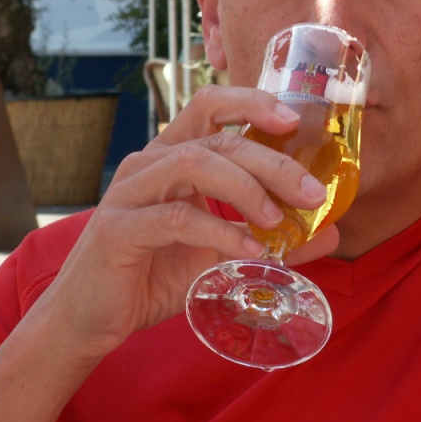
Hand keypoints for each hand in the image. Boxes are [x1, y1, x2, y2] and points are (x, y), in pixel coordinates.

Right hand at [30, 84, 338, 365]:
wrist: (91, 319)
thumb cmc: (153, 275)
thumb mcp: (220, 252)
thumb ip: (270, 236)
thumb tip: (329, 230)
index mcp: (171, 156)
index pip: (210, 106)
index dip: (251, 103)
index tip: (294, 119)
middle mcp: (149, 163)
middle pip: (216, 138)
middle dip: (271, 160)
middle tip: (311, 191)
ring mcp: (130, 192)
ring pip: (195, 164)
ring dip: (246, 188)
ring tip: (278, 219)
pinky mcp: (119, 228)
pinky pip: (176, 217)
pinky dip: (219, 230)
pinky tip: (248, 249)